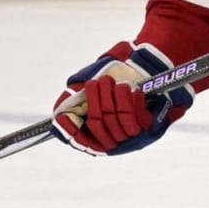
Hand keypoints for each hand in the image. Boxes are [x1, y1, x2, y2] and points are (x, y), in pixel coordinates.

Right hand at [50, 42, 191, 155]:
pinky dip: (131, 102)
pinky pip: (134, 121)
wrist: (150, 67)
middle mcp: (115, 138)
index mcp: (100, 131)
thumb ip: (76, 97)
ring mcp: (132, 135)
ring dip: (114, 97)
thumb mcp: (93, 81)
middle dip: (95, 100)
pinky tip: (133, 92)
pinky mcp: (149, 128)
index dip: (72, 130)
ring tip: (117, 83)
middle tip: (98, 82)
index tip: (66, 117)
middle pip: (97, 124)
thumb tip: (58, 114)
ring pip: (115, 121)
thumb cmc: (119, 75)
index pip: (82, 140)